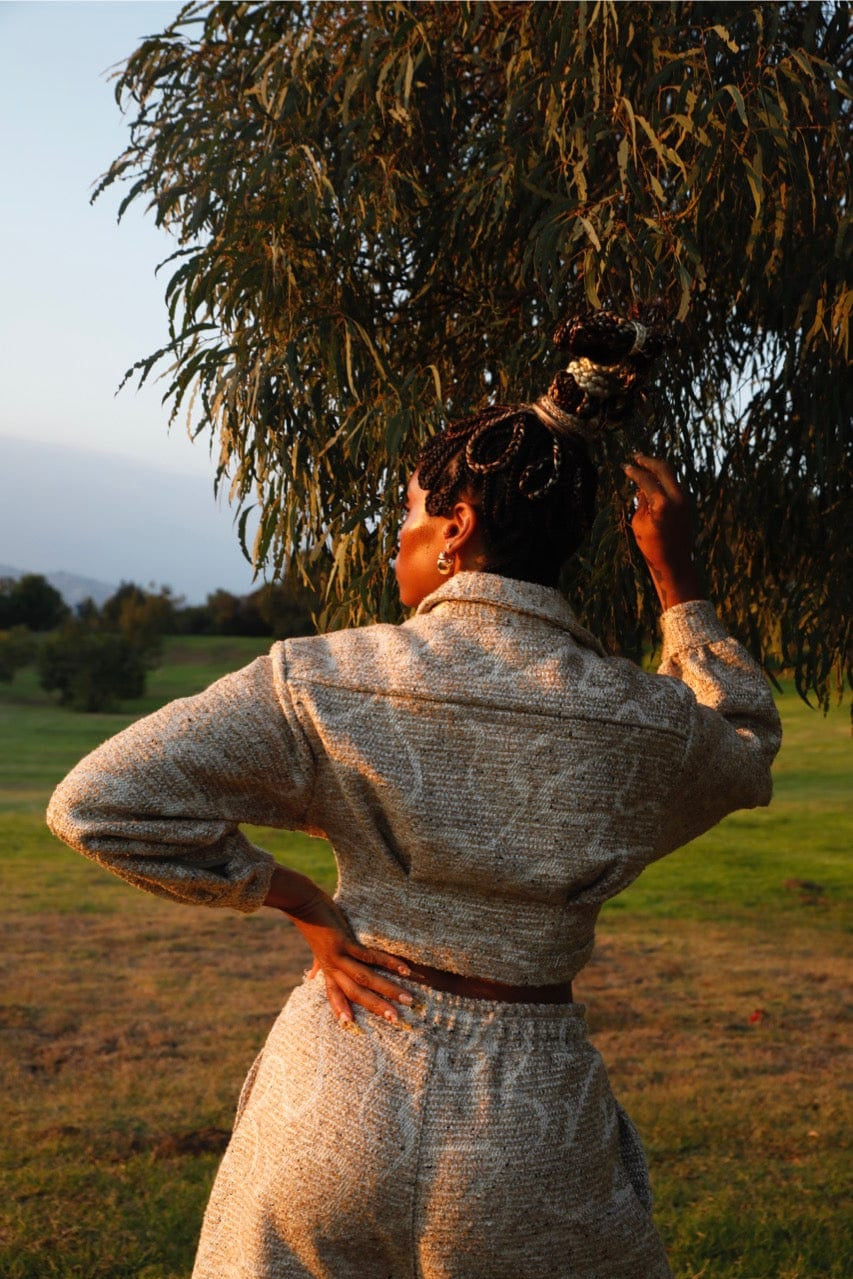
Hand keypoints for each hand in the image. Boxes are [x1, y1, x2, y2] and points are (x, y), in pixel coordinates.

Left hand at [265, 866, 413, 1024]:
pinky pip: (371, 956)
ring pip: (366, 978)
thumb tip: (310, 976)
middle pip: (356, 993)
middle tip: (396, 1020)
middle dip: (377, 1007)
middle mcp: (333, 967)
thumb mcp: (315, 949)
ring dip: (388, 990)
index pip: (334, 995)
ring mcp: (340, 956)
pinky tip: (404, 970)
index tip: (349, 1026)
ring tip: (406, 999)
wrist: (303, 903)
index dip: (341, 1009)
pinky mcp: (346, 942)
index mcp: (327, 970)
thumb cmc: (312, 924)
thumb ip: (316, 964)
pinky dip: (389, 963)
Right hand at [623, 454, 701, 609]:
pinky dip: (664, 480)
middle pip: (664, 469)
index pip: (647, 480)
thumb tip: (642, 487)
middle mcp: (678, 499)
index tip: (626, 467)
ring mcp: (686, 501)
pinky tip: (654, 480)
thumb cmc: (652, 547)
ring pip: (672, 476)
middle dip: (649, 461)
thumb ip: (641, 502)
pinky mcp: (688, 504)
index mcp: (663, 504)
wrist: (675, 563)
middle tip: (637, 457)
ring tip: (644, 466)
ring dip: (658, 469)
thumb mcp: (639, 523)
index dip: (635, 472)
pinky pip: (675, 486)